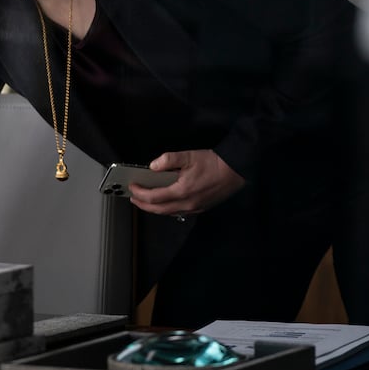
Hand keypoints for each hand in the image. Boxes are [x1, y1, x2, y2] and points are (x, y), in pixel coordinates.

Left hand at [129, 149, 244, 216]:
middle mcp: (187, 204)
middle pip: (159, 210)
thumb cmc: (213, 162)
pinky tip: (164, 202)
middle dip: (143, 205)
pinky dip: (167, 209)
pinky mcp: (201, 208)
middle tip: (133, 198)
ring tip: (145, 201)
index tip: (132, 187)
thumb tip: (153, 166)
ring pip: (169, 213)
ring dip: (154, 209)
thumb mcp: (189, 156)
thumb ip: (168, 160)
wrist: (236, 170)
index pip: (154, 198)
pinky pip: (179, 212)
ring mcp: (195, 208)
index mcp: (182, 191)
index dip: (140, 193)